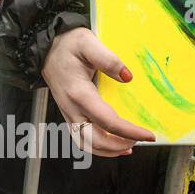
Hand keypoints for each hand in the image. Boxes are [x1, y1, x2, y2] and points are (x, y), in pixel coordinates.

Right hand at [40, 27, 154, 156]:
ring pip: (86, 143)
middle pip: (96, 139)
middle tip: (141, 139)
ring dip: (108, 150)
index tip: (149, 134)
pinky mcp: (68, 113)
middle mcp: (71, 107)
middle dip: (120, 145)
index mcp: (79, 93)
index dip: (130, 131)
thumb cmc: (66, 44)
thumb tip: (128, 76)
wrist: (45, 48)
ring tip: (128, 147)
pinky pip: (81, 138)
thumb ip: (108, 59)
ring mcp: (68, 112)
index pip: (108, 121)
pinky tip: (111, 144)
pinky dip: (97, 147)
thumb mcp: (88, 42)